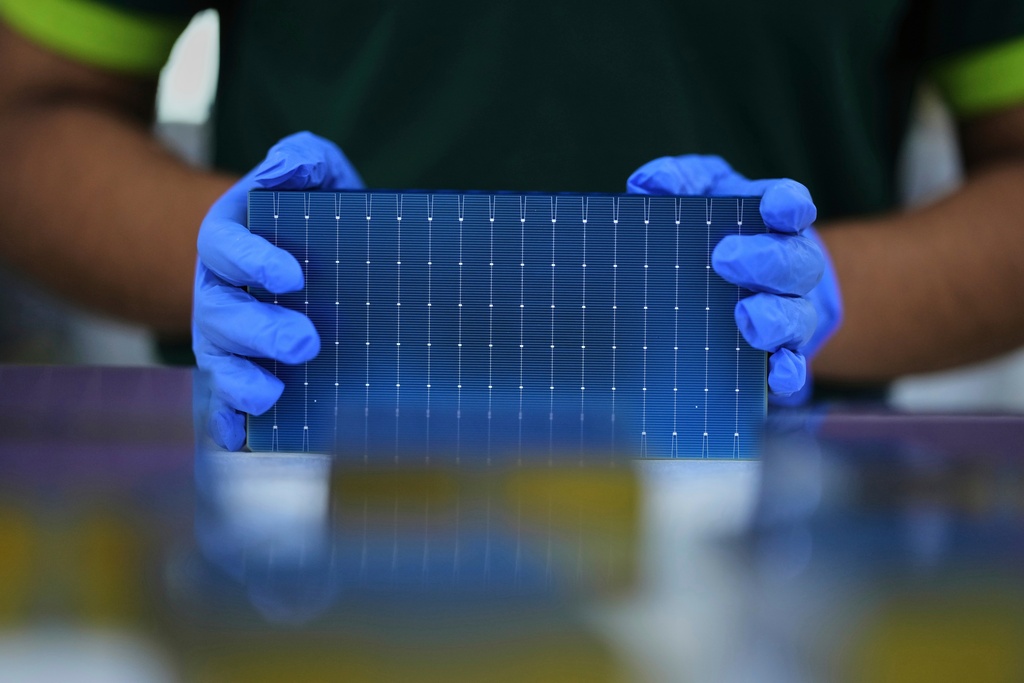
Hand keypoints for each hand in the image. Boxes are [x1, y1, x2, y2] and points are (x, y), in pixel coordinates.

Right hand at [193, 132, 363, 448]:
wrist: (297, 262)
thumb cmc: (309, 217)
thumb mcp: (314, 177)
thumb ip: (304, 160)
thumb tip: (292, 161)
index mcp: (230, 240)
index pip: (228, 246)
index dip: (255, 261)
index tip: (295, 277)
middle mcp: (218, 292)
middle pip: (224, 313)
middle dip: (261, 329)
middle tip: (308, 341)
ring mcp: (223, 337)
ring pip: (219, 361)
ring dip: (242, 380)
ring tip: (273, 393)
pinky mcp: (237, 374)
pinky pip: (220, 402)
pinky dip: (226, 420)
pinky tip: (240, 438)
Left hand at [627, 155, 841, 403]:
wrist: (729, 286)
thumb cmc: (712, 232)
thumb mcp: (699, 196)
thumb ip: (679, 181)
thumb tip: (649, 182)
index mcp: (772, 222)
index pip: (792, 205)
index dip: (788, 205)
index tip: (774, 206)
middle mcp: (789, 268)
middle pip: (798, 263)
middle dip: (767, 260)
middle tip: (723, 258)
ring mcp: (788, 314)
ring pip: (798, 317)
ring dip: (776, 319)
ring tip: (745, 317)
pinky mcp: (778, 356)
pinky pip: (792, 367)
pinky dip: (789, 374)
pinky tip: (777, 377)